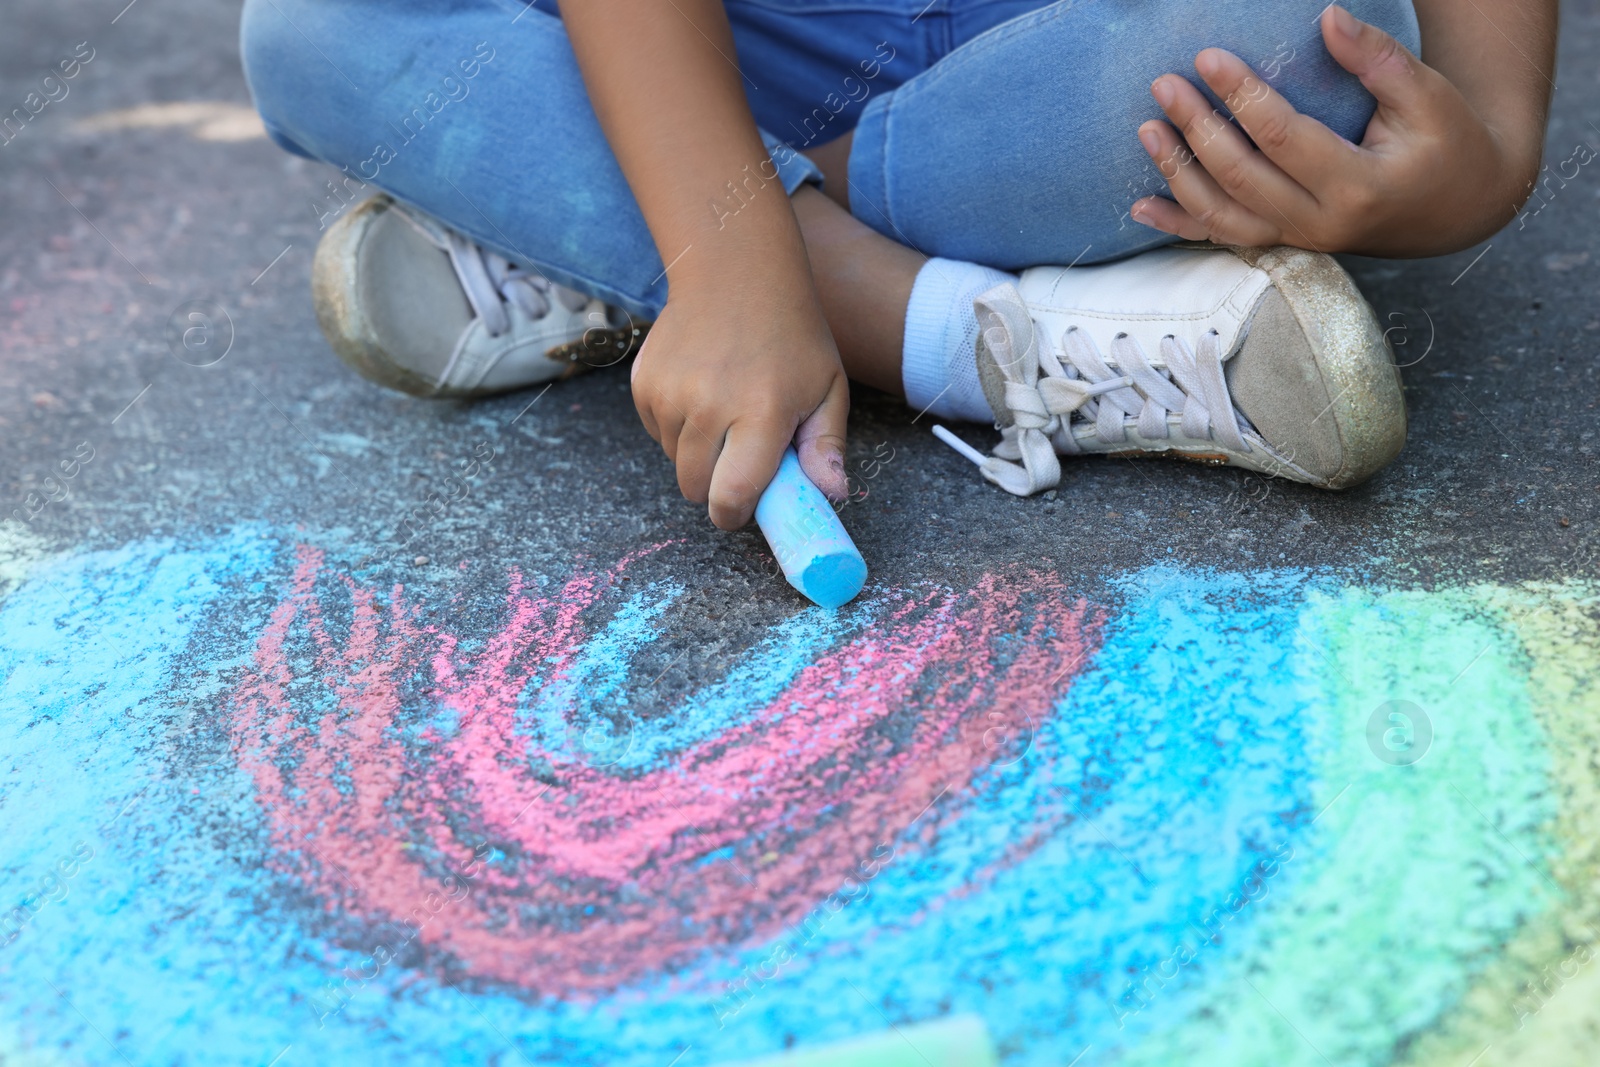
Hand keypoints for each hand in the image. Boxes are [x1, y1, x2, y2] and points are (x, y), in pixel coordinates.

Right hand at [631, 255, 848, 530]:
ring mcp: (669, 394)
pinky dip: (676, 426)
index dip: (734, 514)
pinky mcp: (644, 384)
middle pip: (696, 487)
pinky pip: (655, 432)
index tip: (743, 508)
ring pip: (675, 460)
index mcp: (761, 413)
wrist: (736, 271)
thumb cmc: (792, 335)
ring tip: (726, 409)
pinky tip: (701, 390)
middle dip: (717, 485)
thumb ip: (826, 446)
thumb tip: (830, 494)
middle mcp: (709, 406)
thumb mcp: (827, 387)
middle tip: (742, 454)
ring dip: (697, 452)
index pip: (731, 497)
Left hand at [1132, 4, 1520, 256]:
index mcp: (1359, 185)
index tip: (1208, 57)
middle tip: (1164, 83)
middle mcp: (1321, 222)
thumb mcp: (1429, 96)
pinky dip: (1180, 224)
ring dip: (1178, 175)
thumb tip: (1327, 18)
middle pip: (1242, 178)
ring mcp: (1299, 240)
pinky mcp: (1284, 243)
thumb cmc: (1446, 143)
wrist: (1456, 208)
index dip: (1242, 96)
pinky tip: (1141, 205)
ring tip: (1147, 129)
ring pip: (1223, 216)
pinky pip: (1224, 238)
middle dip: (1198, 129)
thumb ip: (1378, 59)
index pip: (1284, 138)